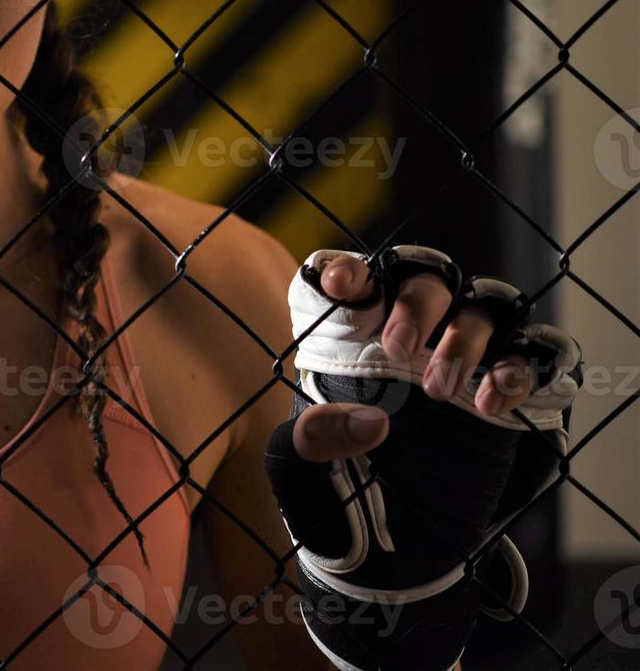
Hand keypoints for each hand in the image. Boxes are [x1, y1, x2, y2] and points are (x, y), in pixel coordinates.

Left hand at [265, 244, 582, 670]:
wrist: (388, 562)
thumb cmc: (331, 502)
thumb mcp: (299, 474)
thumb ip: (312, 441)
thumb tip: (370, 421)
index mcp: (349, 344)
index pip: (353, 282)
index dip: (349, 270)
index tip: (342, 286)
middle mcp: (409, 341)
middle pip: (427, 277)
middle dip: (417, 302)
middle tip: (399, 350)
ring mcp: (462, 363)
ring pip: (484, 306)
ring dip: (466, 337)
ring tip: (440, 389)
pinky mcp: (508, 397)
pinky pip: (533, 356)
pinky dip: (518, 370)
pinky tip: (492, 404)